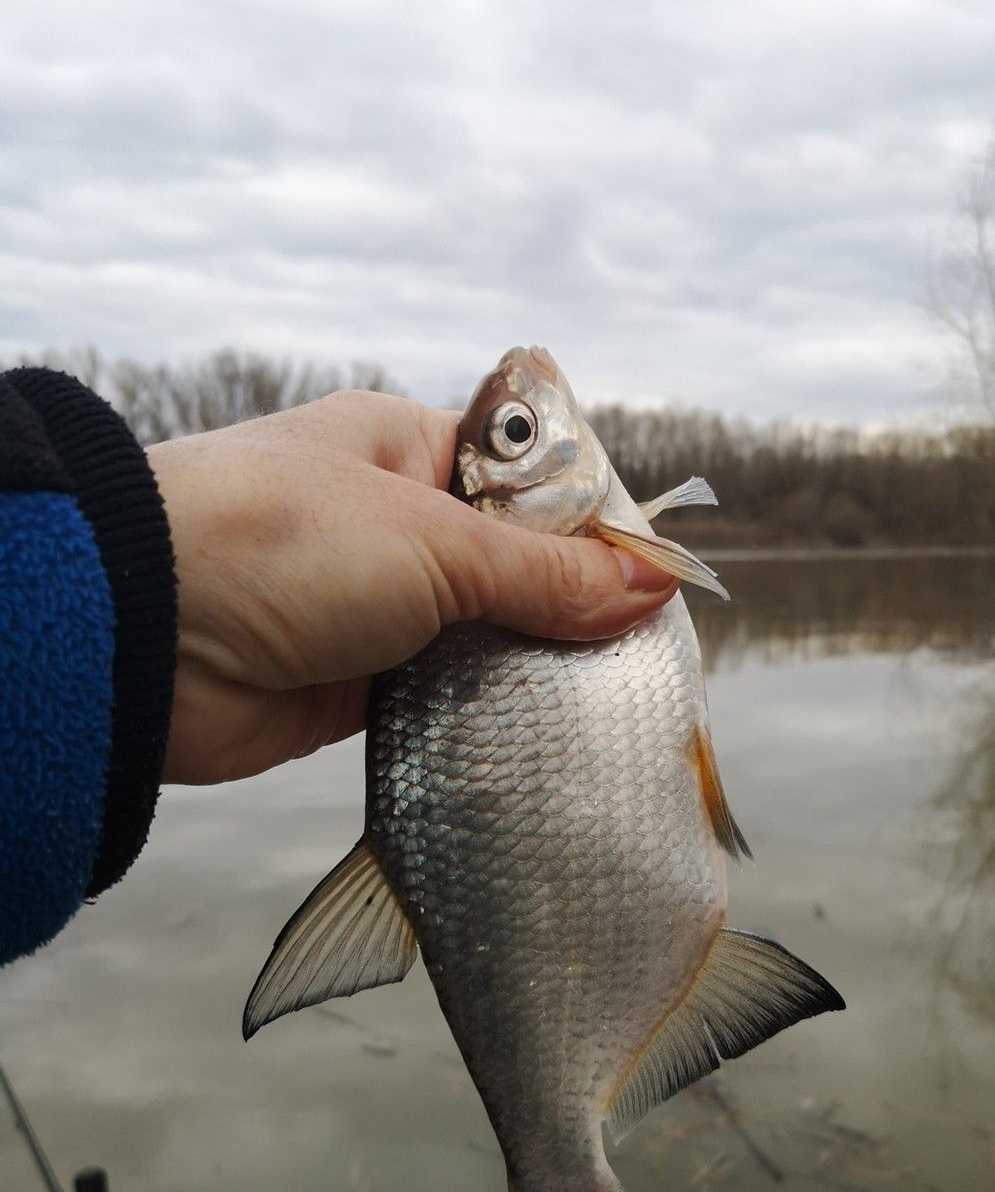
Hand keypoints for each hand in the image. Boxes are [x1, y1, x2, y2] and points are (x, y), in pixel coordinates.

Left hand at [151, 390, 675, 784]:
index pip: (530, 483)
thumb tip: (655, 586)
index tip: (655, 585)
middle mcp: (396, 523)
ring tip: (607, 707)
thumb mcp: (432, 544)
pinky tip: (539, 740)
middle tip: (640, 661)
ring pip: (483, 640)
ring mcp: (377, 607)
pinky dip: (483, 720)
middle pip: (514, 569)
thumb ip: (546, 574)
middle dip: (569, 613)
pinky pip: (444, 701)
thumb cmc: (281, 542)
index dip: (595, 529)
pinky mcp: (358, 685)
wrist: (142, 639)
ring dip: (528, 673)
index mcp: (409, 450)